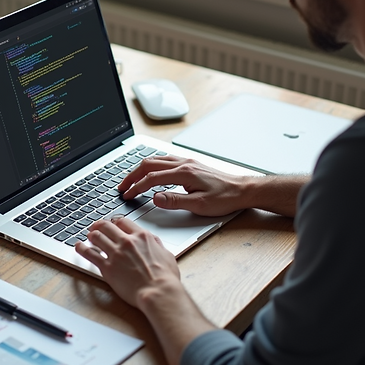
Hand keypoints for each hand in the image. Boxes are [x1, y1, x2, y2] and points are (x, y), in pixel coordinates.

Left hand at [75, 216, 180, 309]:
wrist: (158, 291)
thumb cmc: (165, 278)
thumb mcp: (166, 254)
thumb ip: (157, 245)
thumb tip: (153, 243)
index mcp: (142, 236)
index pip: (123, 221)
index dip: (115, 222)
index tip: (112, 224)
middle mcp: (127, 241)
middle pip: (107, 225)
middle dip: (99, 225)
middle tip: (95, 228)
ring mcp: (116, 253)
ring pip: (96, 236)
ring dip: (91, 235)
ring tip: (88, 237)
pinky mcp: (107, 267)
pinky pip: (89, 254)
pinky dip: (82, 248)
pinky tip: (78, 246)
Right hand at [118, 155, 250, 216]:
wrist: (243, 190)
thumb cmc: (225, 198)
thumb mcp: (199, 205)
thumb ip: (175, 201)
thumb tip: (154, 198)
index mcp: (184, 173)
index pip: (151, 178)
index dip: (136, 187)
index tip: (127, 195)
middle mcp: (183, 164)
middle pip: (149, 164)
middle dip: (132, 176)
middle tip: (122, 187)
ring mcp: (187, 162)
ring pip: (156, 159)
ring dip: (140, 169)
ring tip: (131, 180)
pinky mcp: (190, 164)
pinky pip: (165, 160)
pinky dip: (152, 165)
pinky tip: (150, 171)